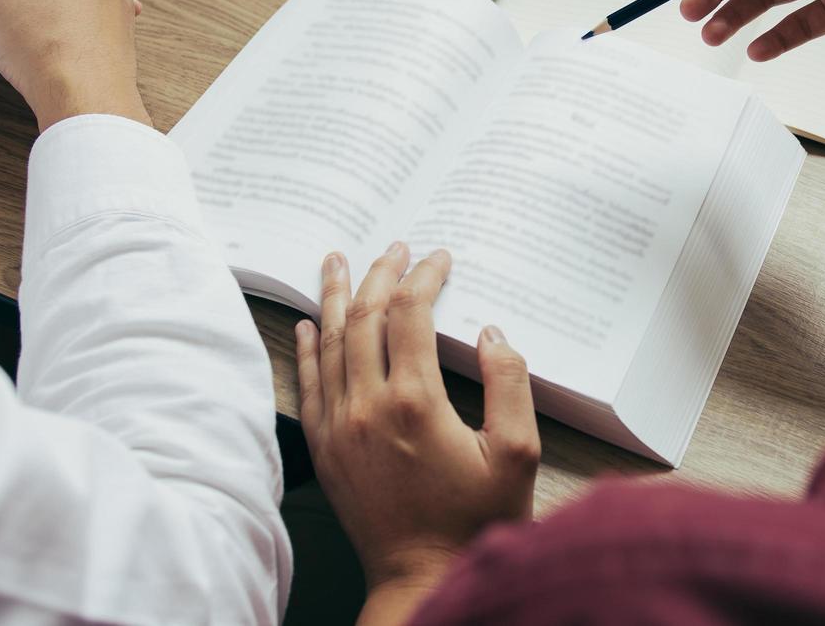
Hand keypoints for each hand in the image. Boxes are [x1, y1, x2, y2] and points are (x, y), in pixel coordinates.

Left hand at [295, 245, 539, 619]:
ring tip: (336, 260)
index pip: (411, 313)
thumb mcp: (517, 454)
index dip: (425, 276)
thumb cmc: (474, 521)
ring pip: (330, 342)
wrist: (423, 577)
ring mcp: (339, 427)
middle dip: (379, 272)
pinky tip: (309, 323)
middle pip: (363, 315)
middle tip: (394, 247)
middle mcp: (368, 406)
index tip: (439, 258)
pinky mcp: (325, 449)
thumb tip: (492, 333)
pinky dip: (308, 347)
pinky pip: (309, 383)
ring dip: (334, 296)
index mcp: (415, 400)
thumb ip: (509, 384)